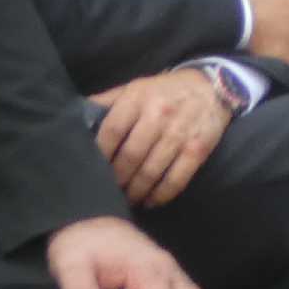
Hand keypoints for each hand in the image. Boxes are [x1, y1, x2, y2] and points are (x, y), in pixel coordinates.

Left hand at [92, 71, 232, 205]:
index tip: (91, 169)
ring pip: (151, 172)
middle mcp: (159, 114)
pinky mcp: (198, 149)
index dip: (100, 154)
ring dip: (135, 192)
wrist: (211, 87)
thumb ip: (108, 102)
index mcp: (138, 97)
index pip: (112, 130)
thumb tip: (76, 119)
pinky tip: (149, 202)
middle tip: (108, 192)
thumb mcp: (136, 87)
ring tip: (126, 200)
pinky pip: (176, 180)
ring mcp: (180, 133)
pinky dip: (160, 196)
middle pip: (130, 156)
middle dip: (116, 179)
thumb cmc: (165, 91)